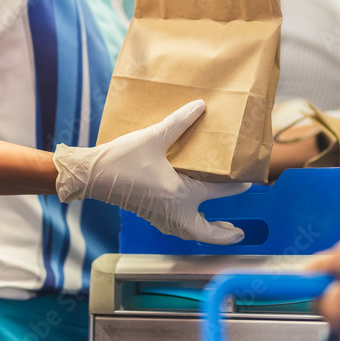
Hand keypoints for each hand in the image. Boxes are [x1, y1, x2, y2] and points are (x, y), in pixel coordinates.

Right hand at [53, 100, 249, 244]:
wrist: (90, 175)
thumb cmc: (120, 159)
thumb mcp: (153, 137)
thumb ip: (179, 122)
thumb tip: (200, 106)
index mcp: (179, 194)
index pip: (218, 192)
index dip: (236, 187)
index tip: (248, 183)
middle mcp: (173, 211)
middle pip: (205, 232)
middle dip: (223, 234)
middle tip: (239, 232)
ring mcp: (161, 217)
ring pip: (190, 233)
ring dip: (207, 232)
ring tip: (221, 227)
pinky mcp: (150, 215)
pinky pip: (177, 228)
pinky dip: (190, 227)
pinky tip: (192, 217)